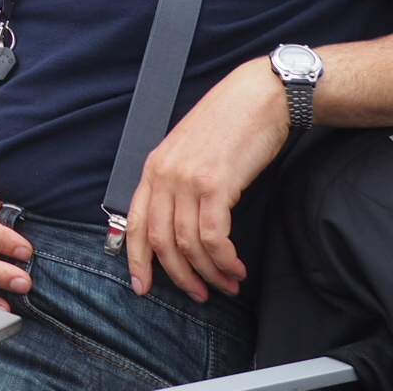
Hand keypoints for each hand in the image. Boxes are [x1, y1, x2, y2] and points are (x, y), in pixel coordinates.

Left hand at [125, 58, 288, 302]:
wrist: (258, 96)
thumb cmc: (229, 123)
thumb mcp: (189, 151)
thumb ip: (177, 183)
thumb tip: (177, 224)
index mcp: (153, 166)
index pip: (134, 222)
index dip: (137, 259)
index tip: (143, 287)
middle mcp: (164, 174)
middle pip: (161, 241)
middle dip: (180, 276)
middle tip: (201, 294)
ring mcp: (188, 179)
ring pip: (188, 245)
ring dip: (209, 273)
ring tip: (227, 284)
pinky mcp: (216, 184)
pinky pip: (213, 237)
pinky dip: (224, 260)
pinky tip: (236, 267)